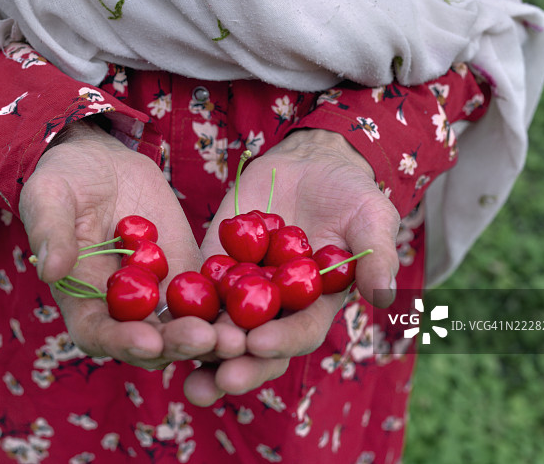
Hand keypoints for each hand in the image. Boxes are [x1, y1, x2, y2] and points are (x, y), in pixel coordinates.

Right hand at [19, 120, 216, 368]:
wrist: (102, 163)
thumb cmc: (63, 179)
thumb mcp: (49, 197)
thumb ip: (51, 232)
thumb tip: (51, 270)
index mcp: (82, 302)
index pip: (99, 334)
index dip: (123, 342)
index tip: (149, 341)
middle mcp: (123, 310)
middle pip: (152, 341)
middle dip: (179, 345)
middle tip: (208, 340)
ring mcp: (160, 296)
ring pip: (187, 327)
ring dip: (213, 337)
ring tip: (239, 337)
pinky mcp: (188, 274)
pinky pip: (211, 296)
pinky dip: (231, 306)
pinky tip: (257, 305)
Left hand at [185, 129, 399, 404]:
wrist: (310, 164)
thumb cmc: (351, 193)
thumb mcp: (372, 218)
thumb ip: (377, 256)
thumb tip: (386, 295)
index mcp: (315, 307)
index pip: (298, 334)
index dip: (280, 341)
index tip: (258, 343)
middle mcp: (276, 308)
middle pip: (253, 347)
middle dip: (235, 364)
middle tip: (214, 379)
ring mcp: (242, 289)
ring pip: (218, 327)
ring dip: (199, 347)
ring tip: (178, 364)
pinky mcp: (214, 264)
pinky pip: (194, 288)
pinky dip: (178, 305)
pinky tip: (157, 318)